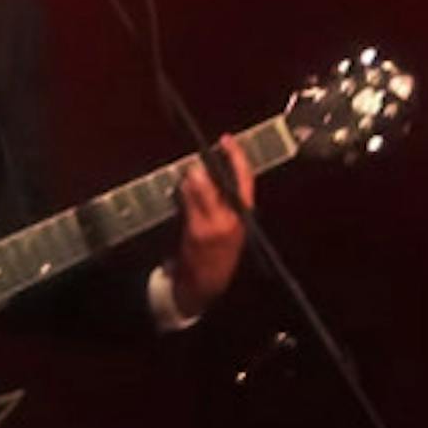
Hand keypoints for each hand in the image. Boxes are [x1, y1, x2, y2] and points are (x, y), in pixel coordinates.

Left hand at [169, 134, 254, 316]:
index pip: (245, 180)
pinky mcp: (194, 231)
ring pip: (199, 189)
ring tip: (188, 180)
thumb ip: (227, 207)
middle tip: (197, 162)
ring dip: (191, 180)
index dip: (237, 157)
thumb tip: (213, 177)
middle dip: (205, 167)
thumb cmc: (218, 258)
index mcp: (245, 216)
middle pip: (218, 180)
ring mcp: (211, 225)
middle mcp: (231, 219)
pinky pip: (188, 202)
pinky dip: (184, 194)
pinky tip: (182, 192)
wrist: (203, 288)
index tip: (226, 140)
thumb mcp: (232, 232)